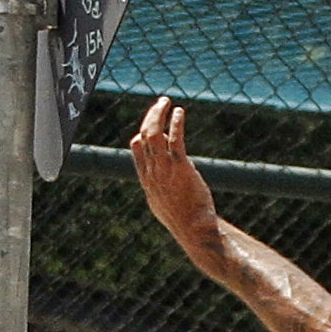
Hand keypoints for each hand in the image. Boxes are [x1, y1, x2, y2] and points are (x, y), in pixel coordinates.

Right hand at [130, 96, 215, 254]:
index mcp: (147, 179)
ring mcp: (165, 169)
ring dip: (159, 114)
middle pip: (144, 135)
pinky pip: (175, 139)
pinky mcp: (181, 167)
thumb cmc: (183, 218)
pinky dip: (175, 122)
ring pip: (154, 133)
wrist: (193, 229)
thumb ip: (159, 184)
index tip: (153, 127)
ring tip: (167, 102)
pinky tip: (180, 112)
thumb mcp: (163, 202)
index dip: (143, 133)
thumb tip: (162, 173)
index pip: (137, 148)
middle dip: (151, 116)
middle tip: (161, 104)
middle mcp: (152, 171)